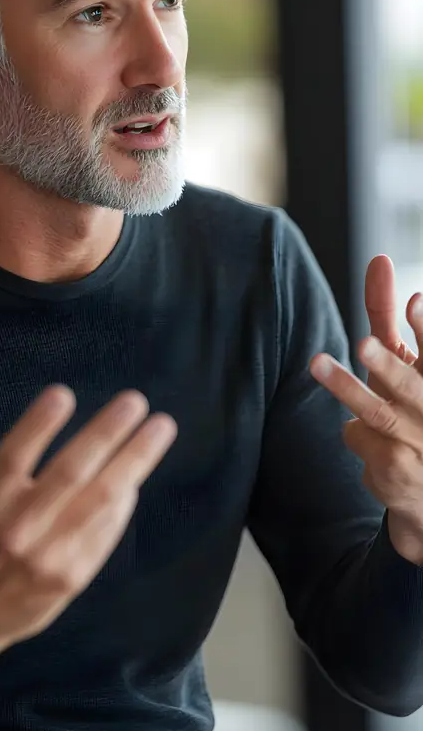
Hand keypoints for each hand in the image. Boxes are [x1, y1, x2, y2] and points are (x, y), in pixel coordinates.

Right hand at [0, 387, 175, 705]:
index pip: (15, 454)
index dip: (39, 423)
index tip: (64, 394)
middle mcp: (19, 528)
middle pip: (71, 472)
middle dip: (108, 433)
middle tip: (135, 402)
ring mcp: (49, 556)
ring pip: (99, 501)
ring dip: (133, 463)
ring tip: (159, 431)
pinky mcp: (70, 579)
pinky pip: (104, 535)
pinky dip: (122, 507)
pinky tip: (136, 481)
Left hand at [310, 255, 422, 564]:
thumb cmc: (414, 409)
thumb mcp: (406, 364)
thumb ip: (388, 315)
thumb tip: (379, 261)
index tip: (416, 299)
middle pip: (409, 386)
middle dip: (387, 365)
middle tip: (363, 344)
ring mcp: (418, 441)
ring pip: (377, 414)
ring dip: (347, 388)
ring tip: (317, 363)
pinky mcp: (395, 469)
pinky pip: (356, 436)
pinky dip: (353, 432)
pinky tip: (364, 439)